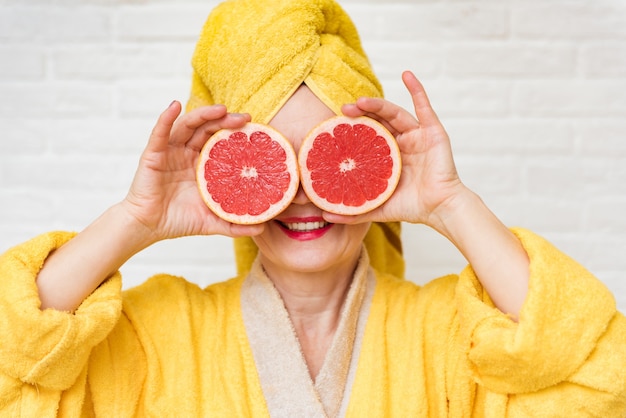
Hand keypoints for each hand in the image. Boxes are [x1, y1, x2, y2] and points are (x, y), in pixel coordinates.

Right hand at [122, 101, 263, 242]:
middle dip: (225, 120)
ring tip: (220, 109)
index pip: (220, 141)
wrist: (148, 228)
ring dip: (203, 114)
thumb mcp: (212, 222)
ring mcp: (170, 152)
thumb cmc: (179, 222)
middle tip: (244, 118)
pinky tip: (175, 106)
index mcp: (202, 165)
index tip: (254, 128)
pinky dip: (166, 117)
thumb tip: (262, 227)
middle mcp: (187, 154)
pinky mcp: (153, 154)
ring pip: (187, 125)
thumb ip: (235, 224)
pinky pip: (159, 132)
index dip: (235, 132)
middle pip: (207, 129)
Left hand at [329, 70, 465, 229]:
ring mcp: (417, 135)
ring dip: (378, 104)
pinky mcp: (432, 132)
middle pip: (378, 121)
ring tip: (362, 100)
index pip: (366, 135)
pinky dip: (416, 89)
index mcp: (387, 156)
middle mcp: (401, 142)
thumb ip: (353, 211)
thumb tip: (324, 216)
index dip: (352, 128)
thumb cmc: (411, 207)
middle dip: (361, 113)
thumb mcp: (377, 207)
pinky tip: (406, 74)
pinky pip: (424, 106)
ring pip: (394, 113)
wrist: (439, 209)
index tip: (333, 125)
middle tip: (343, 110)